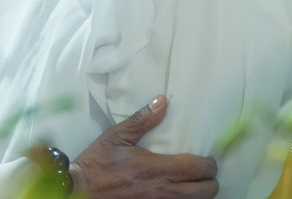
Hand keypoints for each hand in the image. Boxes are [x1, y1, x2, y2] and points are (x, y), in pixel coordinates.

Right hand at [70, 96, 217, 197]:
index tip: (205, 158)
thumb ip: (142, 120)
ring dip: (199, 192)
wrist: (82, 189)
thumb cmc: (99, 161)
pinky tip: (176, 191)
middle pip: (206, 191)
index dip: (209, 164)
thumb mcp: (116, 136)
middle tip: (201, 171)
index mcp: (158, 168)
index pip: (199, 169)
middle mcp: (165, 190)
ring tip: (191, 182)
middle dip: (209, 180)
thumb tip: (163, 101)